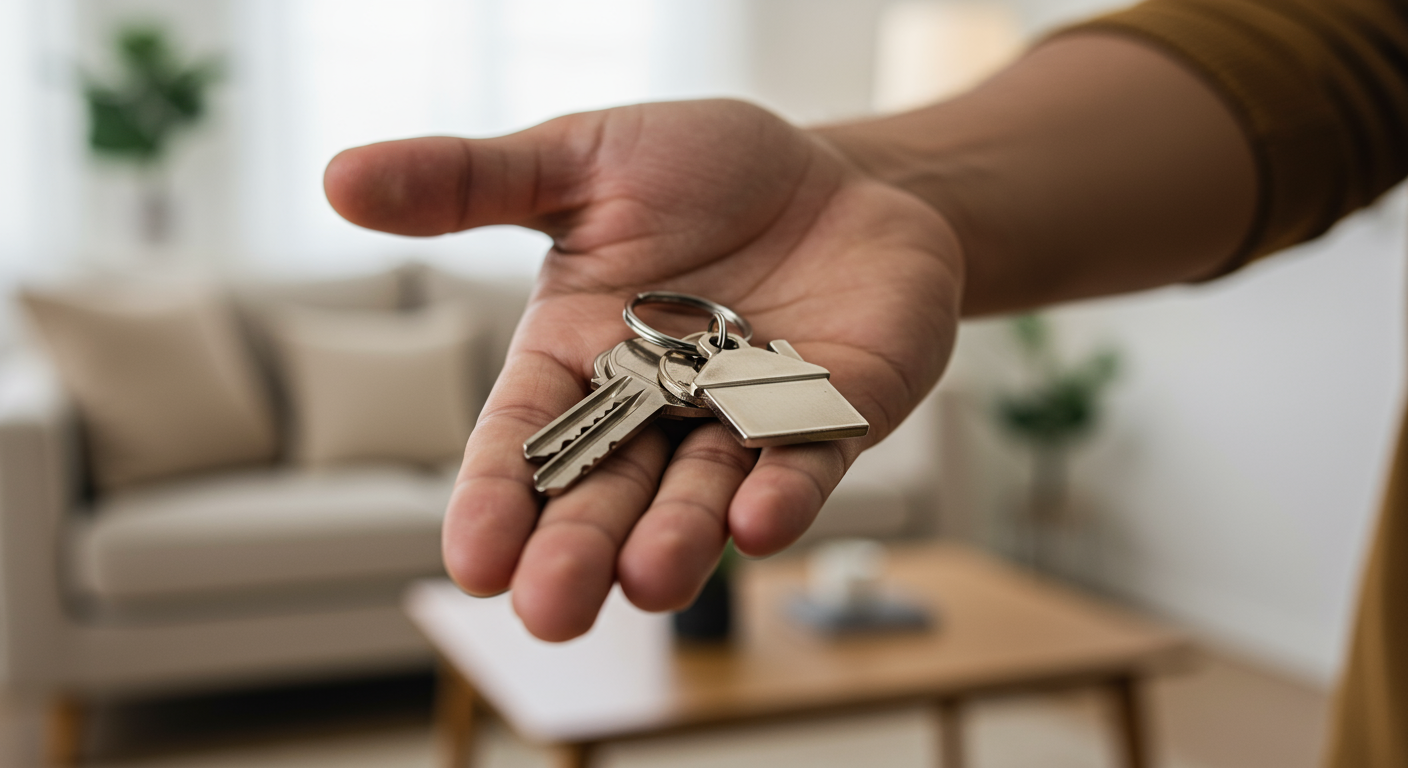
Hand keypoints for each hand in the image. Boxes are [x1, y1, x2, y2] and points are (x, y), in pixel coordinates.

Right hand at [324, 99, 961, 640]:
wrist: (845, 176)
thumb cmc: (709, 172)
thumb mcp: (581, 163)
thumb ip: (471, 182)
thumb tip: (337, 176)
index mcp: (579, 357)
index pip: (523, 440)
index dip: (496, 499)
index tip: (471, 562)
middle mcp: (656, 408)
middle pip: (605, 492)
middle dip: (577, 549)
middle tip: (550, 611)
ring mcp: (745, 422)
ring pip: (700, 497)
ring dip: (675, 542)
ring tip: (647, 581)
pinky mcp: (831, 419)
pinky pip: (806, 464)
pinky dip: (783, 493)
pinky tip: (756, 525)